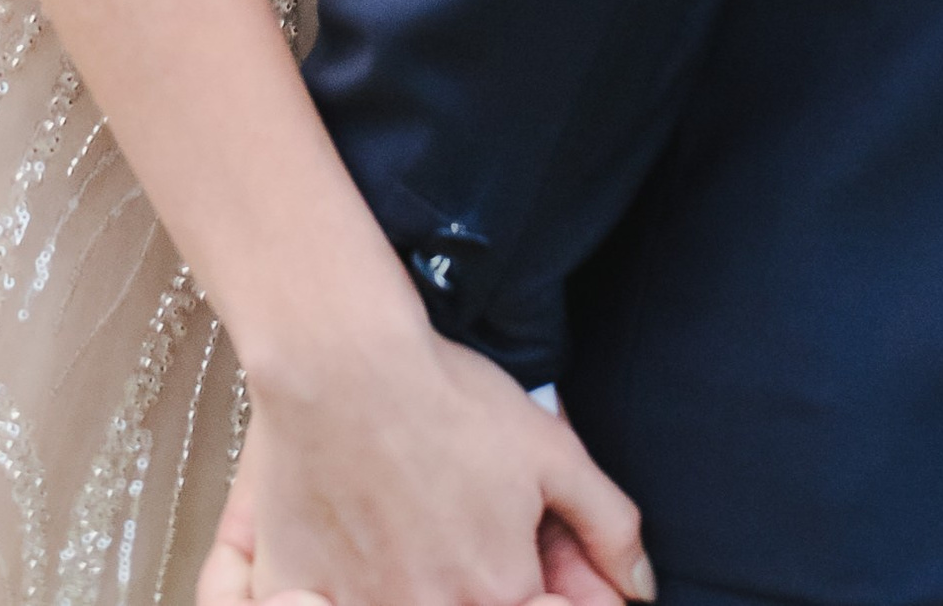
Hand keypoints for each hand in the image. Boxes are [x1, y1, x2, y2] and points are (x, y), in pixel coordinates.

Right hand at [197, 324, 650, 605]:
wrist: (340, 360)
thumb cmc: (443, 397)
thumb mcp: (551, 449)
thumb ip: (608, 525)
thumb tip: (641, 589)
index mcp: (499, 592)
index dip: (552, 591)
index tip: (532, 557)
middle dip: (489, 586)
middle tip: (466, 530)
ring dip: (426, 587)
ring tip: (419, 532)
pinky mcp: (301, 595)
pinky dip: (349, 595)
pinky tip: (363, 555)